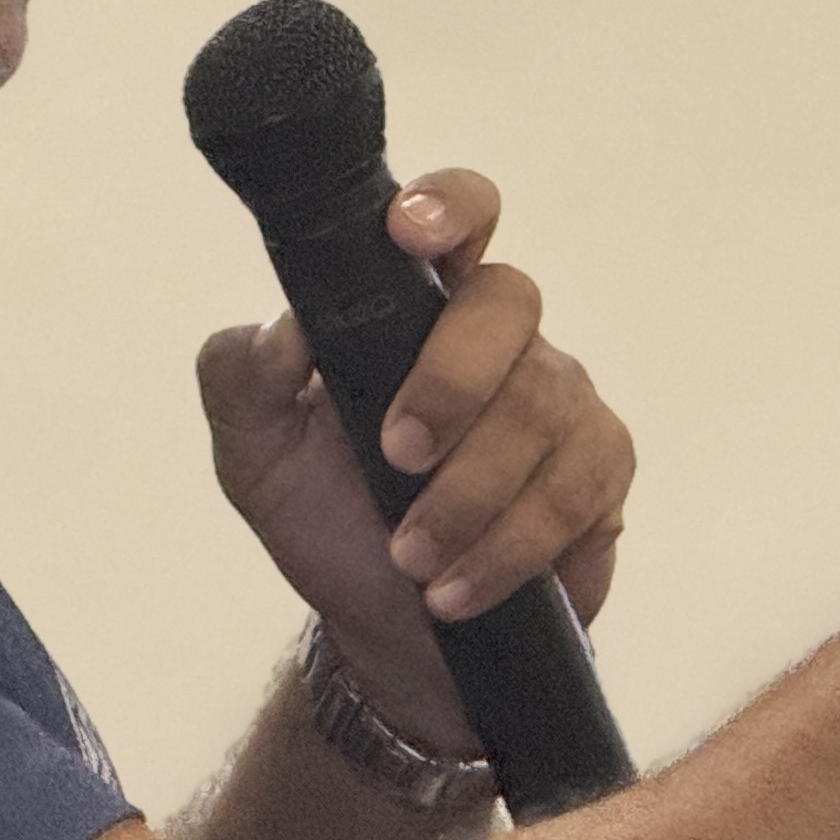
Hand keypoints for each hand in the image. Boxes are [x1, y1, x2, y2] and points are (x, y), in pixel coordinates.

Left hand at [197, 170, 634, 735]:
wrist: (385, 632)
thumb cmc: (329, 520)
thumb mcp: (256, 457)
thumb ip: (241, 380)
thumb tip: (281, 326)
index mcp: (412, 305)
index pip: (455, 214)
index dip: (446, 206)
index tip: (409, 234)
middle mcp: (495, 336)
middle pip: (508, 300)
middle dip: (451, 379)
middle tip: (396, 455)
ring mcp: (558, 397)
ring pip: (542, 404)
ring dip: (467, 493)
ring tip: (411, 557)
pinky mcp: (598, 470)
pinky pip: (575, 486)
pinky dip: (508, 545)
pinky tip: (457, 586)